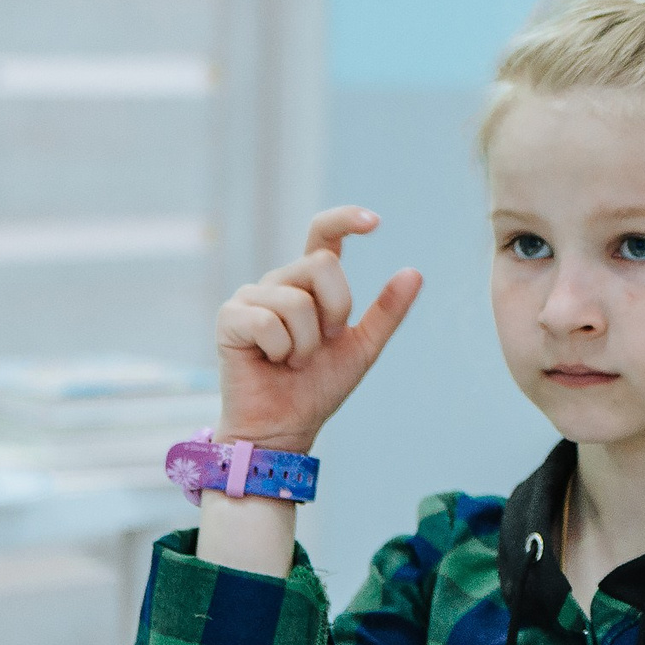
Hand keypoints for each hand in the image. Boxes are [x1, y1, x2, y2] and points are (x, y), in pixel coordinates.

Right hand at [214, 207, 422, 453]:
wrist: (285, 424)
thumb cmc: (319, 386)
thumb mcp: (364, 346)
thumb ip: (387, 311)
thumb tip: (415, 271)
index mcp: (311, 283)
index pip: (323, 234)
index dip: (345, 219)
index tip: (375, 223)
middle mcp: (280, 281)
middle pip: (321, 263)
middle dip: (336, 309)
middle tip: (323, 343)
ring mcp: (251, 296)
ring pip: (296, 300)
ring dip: (307, 342)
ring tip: (294, 360)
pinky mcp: (230, 317)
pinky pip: (268, 321)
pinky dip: (281, 350)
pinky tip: (272, 362)